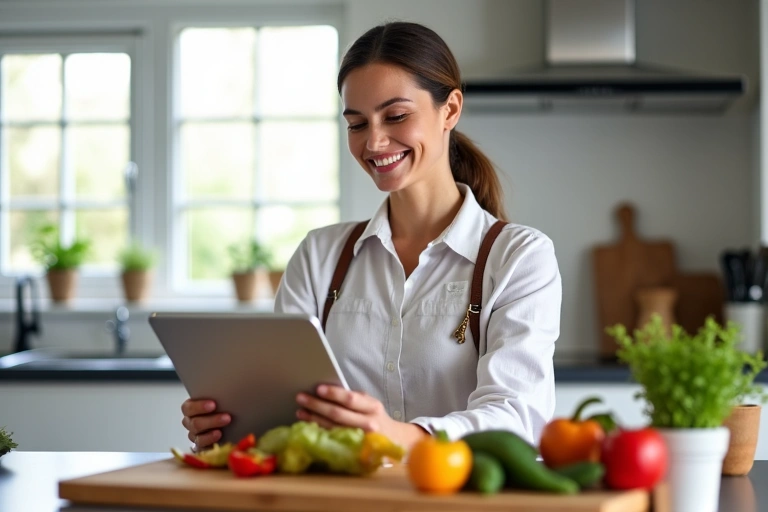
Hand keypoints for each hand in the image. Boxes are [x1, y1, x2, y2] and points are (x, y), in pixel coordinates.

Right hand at [180, 398, 230, 450]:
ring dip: (211, 434)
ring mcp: (194, 435)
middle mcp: (190, 422)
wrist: (229, 424)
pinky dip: (210, 444)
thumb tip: (235, 384)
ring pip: (198, 436)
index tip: (213, 405)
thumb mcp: (220, 399)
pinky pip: (202, 448)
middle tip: (227, 417)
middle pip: (195, 423)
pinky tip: (219, 440)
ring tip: (223, 432)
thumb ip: (221, 395)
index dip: (199, 406)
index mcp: (190, 408)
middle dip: (212, 420)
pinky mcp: (201, 447)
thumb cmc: (223, 406)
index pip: (188, 407)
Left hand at [296, 385, 426, 448]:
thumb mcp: (370, 405)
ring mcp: (360, 440)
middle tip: (301, 397)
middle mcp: (368, 424)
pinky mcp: (353, 451)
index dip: (333, 393)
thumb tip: (327, 389)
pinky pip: (332, 439)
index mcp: (372, 407)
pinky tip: (308, 426)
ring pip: (332, 428)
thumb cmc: (376, 418)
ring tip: (300, 411)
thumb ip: (354, 399)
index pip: (351, 399)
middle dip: (317, 405)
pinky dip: (319, 431)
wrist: (394, 442)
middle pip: (338, 414)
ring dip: (313, 418)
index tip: (318, 388)